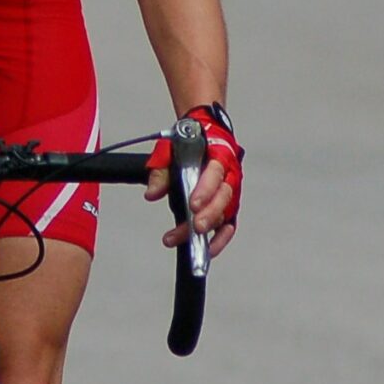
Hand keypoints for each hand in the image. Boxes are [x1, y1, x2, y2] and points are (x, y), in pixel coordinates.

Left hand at [147, 102, 241, 258]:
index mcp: (218, 154)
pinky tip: (208, 249)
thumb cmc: (189, 143)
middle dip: (210, 214)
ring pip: (227, 212)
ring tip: (190, 242)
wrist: (203, 134)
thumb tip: (152, 194)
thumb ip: (161, 172)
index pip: (215, 173)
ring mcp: (230, 190)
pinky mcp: (228, 204)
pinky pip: (228, 224)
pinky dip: (220, 238)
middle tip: (195, 227)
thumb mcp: (169, 150)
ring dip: (211, 230)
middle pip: (225, 197)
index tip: (193, 204)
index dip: (206, 190)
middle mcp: (229, 173)